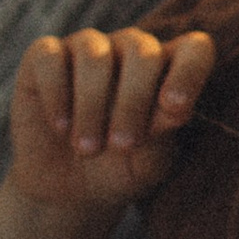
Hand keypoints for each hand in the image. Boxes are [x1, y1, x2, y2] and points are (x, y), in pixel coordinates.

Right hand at [10, 25, 214, 208]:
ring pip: (94, 54)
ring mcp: (87, 48)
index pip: (194, 49)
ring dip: (92, 105)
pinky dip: (56, 94)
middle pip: (143, 50)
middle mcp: (130, 50)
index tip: (176, 110)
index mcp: (167, 71)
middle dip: (134, 101)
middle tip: (122, 145)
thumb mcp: (147, 165)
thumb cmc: (120, 172)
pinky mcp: (45, 57)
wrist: (67, 190)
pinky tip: (60, 126)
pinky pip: (50, 57)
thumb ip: (163, 135)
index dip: (189, 71)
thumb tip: (174, 109)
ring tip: (88, 148)